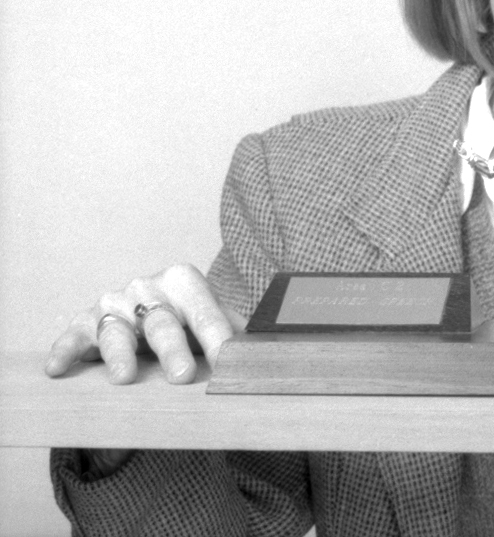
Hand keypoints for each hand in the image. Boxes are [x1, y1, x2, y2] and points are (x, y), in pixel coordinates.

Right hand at [45, 264, 234, 384]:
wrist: (147, 315)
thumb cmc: (186, 322)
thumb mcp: (212, 321)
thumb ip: (237, 335)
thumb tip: (270, 356)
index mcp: (185, 282)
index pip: (206, 312)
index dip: (218, 338)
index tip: (229, 362)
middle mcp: (147, 289)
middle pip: (162, 322)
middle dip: (173, 350)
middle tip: (183, 377)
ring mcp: (114, 305)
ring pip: (118, 330)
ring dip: (120, 355)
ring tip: (125, 378)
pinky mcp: (84, 323)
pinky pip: (73, 338)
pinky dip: (64, 352)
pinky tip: (56, 370)